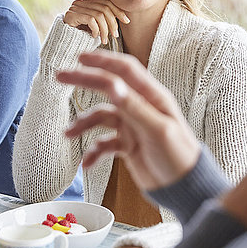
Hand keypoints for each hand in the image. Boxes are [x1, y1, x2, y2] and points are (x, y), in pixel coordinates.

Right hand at [57, 50, 200, 190]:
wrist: (186, 189)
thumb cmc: (179, 157)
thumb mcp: (158, 130)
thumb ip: (134, 108)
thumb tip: (112, 84)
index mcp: (152, 98)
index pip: (125, 70)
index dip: (103, 60)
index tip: (80, 58)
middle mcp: (141, 107)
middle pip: (108, 88)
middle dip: (84, 81)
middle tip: (60, 76)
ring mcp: (133, 126)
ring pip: (101, 117)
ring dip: (84, 124)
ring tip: (68, 135)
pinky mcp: (128, 145)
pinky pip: (104, 143)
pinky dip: (93, 151)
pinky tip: (87, 164)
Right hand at [63, 0, 129, 44]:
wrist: (62, 43)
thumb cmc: (80, 36)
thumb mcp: (95, 27)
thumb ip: (105, 20)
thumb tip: (124, 18)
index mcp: (88, 3)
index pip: (106, 3)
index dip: (118, 11)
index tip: (126, 21)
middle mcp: (80, 3)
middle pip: (104, 8)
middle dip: (113, 23)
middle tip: (115, 35)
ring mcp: (75, 8)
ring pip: (99, 15)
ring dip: (105, 29)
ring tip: (104, 40)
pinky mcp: (71, 15)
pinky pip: (91, 19)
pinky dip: (96, 29)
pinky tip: (94, 36)